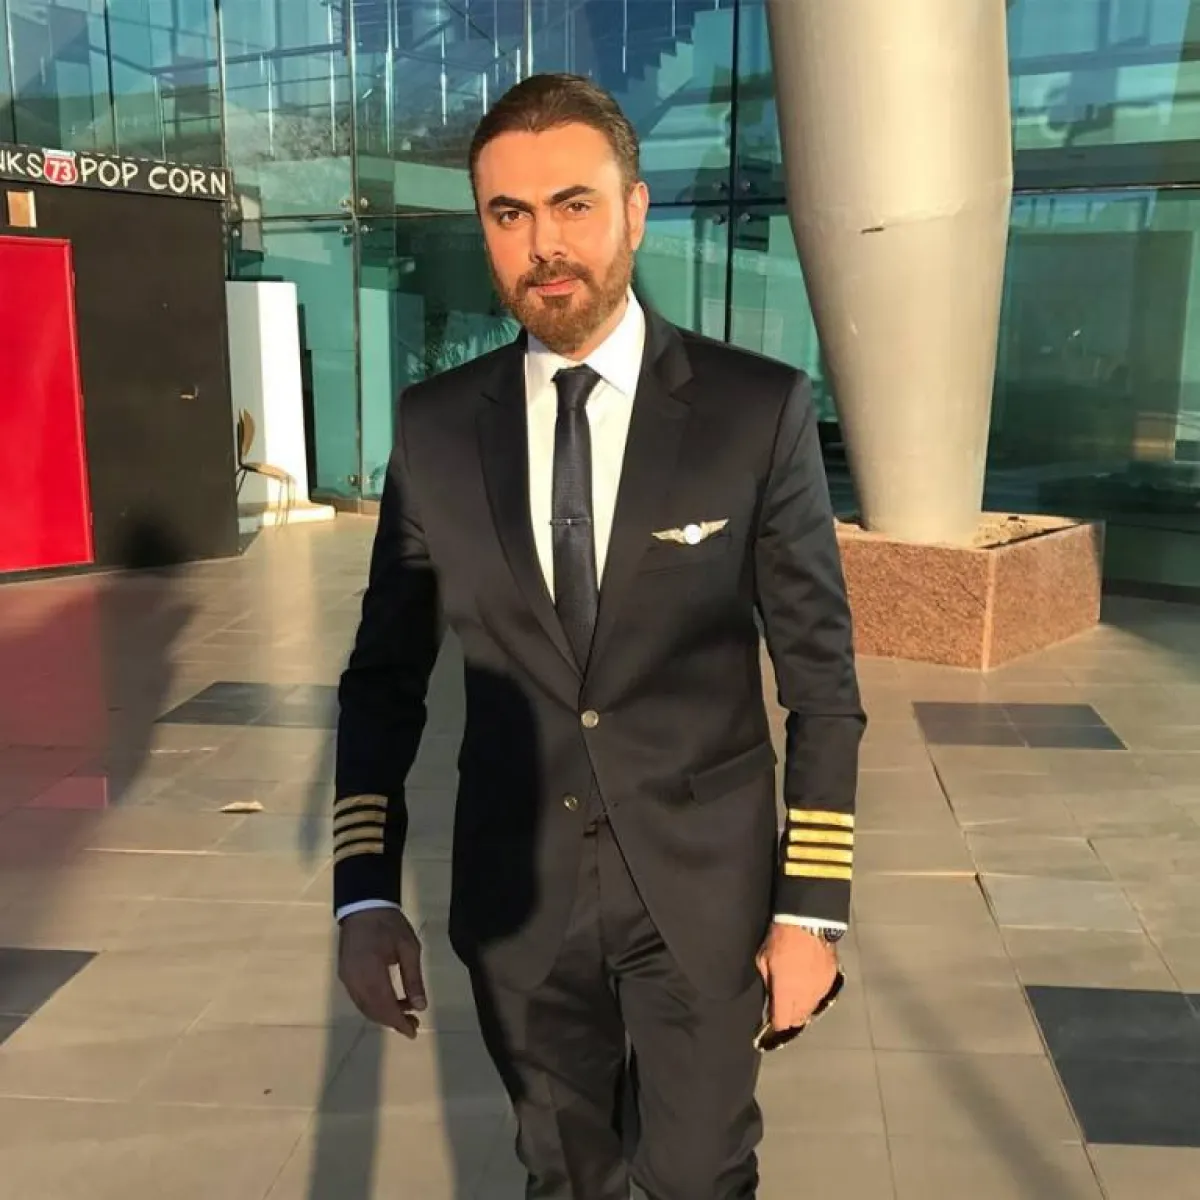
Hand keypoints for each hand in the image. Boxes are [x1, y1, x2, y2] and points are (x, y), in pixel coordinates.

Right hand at [338, 908, 426, 1037]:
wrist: (363, 905)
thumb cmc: (389, 924)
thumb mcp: (409, 948)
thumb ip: (413, 979)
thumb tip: (420, 1006)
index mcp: (371, 973)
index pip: (385, 1007)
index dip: (399, 1023)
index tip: (413, 1032)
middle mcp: (355, 981)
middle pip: (373, 1011)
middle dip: (393, 1021)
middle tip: (414, 1022)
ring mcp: (346, 979)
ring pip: (365, 1007)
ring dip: (383, 1013)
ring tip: (405, 1011)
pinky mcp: (344, 975)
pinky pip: (359, 998)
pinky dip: (374, 1004)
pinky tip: (389, 1000)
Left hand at [756, 922, 837, 1031]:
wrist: (808, 922)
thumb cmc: (781, 939)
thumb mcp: (763, 959)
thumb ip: (768, 982)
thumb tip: (771, 996)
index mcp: (786, 992)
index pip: (782, 1022)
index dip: (776, 1022)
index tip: (773, 1019)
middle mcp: (805, 996)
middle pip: (798, 1019)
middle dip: (790, 1016)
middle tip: (784, 1008)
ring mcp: (820, 989)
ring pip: (811, 1009)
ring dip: (803, 1007)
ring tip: (796, 998)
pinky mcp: (831, 980)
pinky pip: (821, 995)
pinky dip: (814, 994)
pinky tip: (808, 985)